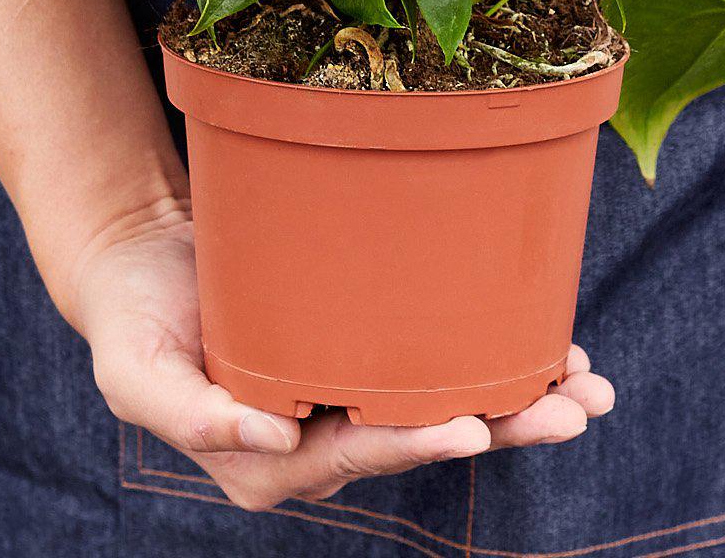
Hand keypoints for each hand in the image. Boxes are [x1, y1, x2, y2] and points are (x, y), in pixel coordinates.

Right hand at [65, 203, 614, 511]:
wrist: (141, 264)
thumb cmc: (134, 320)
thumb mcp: (136, 372)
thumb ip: (192, 415)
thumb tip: (275, 439)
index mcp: (272, 460)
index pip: (359, 452)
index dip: (418, 439)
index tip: (474, 428)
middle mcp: (323, 439)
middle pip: (424, 433)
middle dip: (504, 426)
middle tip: (575, 408)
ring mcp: (349, 396)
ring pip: (446, 402)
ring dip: (520, 399)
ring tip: (590, 386)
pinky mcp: (364, 350)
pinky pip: (437, 361)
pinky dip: (495, 355)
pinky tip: (551, 347)